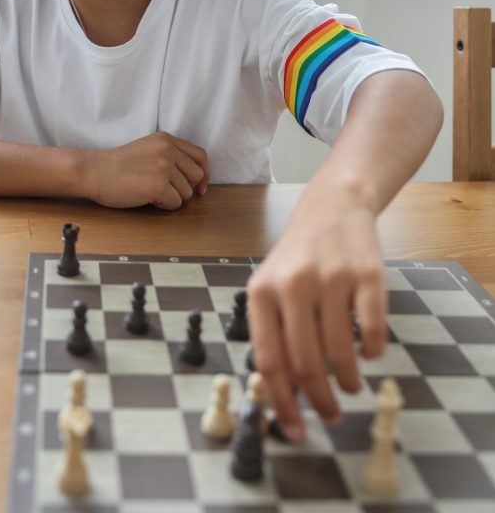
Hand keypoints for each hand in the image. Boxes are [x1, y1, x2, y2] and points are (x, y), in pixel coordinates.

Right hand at [85, 132, 208, 209]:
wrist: (94, 172)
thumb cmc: (117, 165)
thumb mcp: (147, 149)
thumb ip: (169, 155)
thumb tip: (196, 177)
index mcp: (166, 139)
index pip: (200, 156)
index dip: (204, 173)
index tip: (200, 187)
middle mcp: (168, 150)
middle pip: (196, 176)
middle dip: (185, 188)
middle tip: (166, 192)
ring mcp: (164, 167)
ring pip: (186, 193)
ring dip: (172, 198)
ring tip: (150, 192)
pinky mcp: (159, 185)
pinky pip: (175, 204)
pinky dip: (164, 206)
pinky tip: (147, 198)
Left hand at [247, 185, 386, 440]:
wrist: (333, 206)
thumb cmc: (299, 257)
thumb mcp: (273, 288)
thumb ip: (275, 334)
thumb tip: (284, 394)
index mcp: (262, 291)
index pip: (269, 361)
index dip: (282, 403)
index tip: (295, 431)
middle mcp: (294, 282)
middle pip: (307, 364)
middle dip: (321, 401)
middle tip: (330, 415)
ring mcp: (332, 277)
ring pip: (341, 353)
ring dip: (348, 382)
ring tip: (351, 386)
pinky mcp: (368, 274)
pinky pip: (373, 331)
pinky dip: (373, 353)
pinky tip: (369, 353)